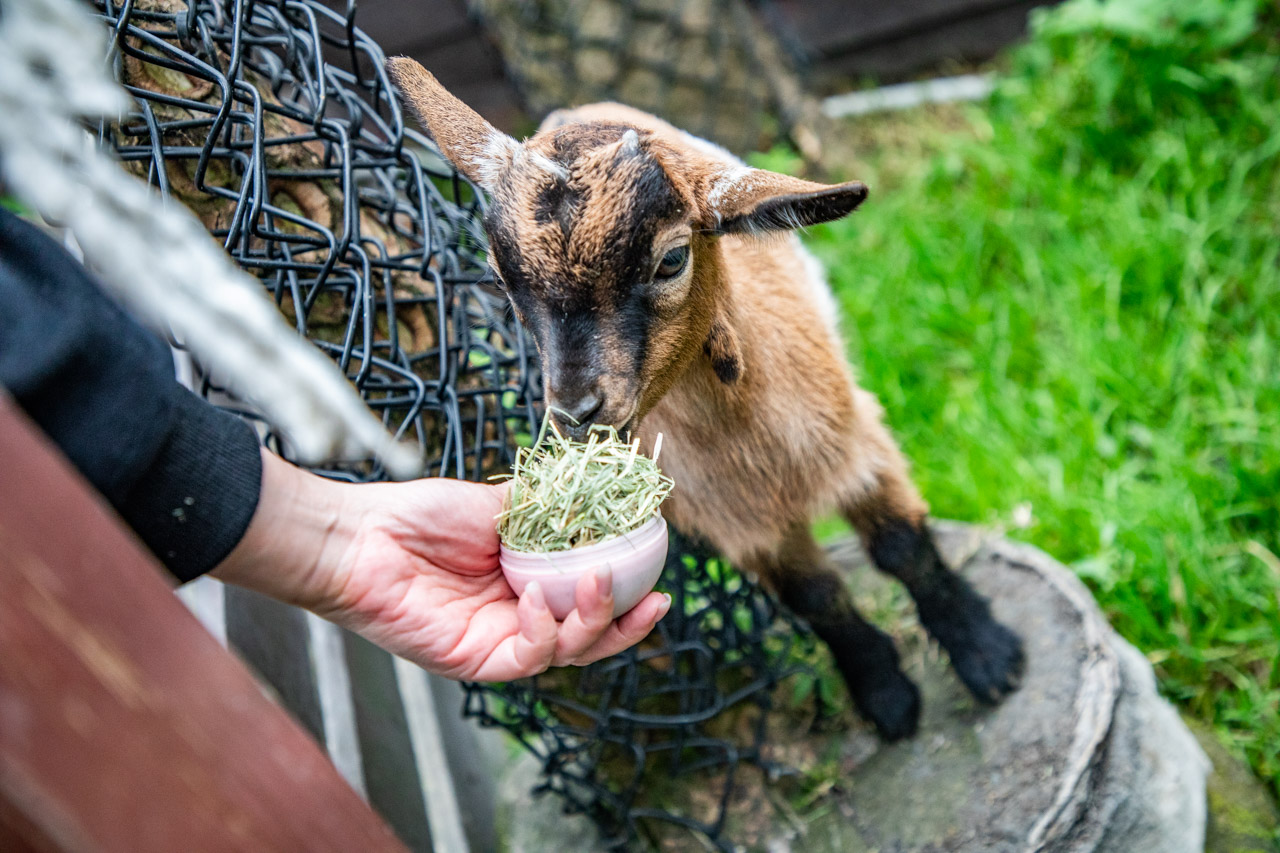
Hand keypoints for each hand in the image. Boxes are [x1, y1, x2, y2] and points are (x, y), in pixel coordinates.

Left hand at [211, 449, 670, 680]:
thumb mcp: (496, 504)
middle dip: (628, 624)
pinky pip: (526, 658)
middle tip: (657, 600)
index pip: (589, 599)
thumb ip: (544, 508)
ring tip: (600, 584)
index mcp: (527, 582)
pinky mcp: (475, 661)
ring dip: (592, 622)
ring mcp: (499, 642)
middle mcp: (519, 617)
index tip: (660, 575)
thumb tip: (591, 491)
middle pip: (589, 637)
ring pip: (567, 653)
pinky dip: (543, 632)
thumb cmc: (417, 516)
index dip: (628, 594)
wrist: (361, 536)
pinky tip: (538, 601)